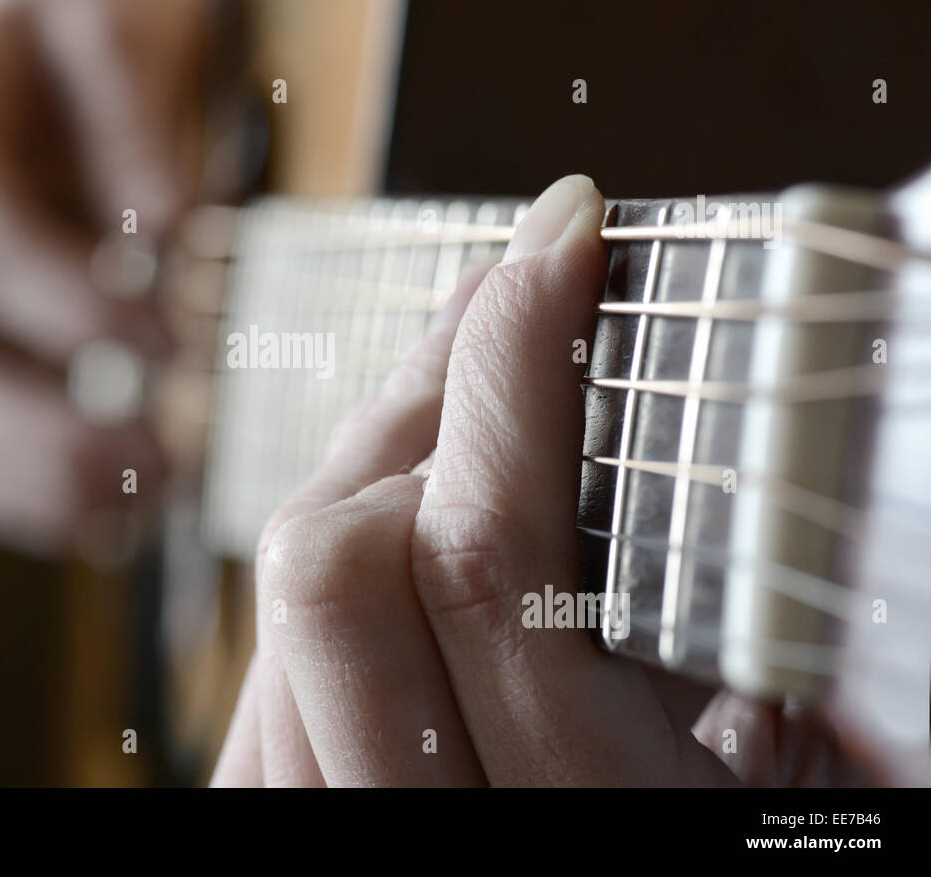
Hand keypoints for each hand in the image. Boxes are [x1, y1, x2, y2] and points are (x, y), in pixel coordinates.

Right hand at [0, 0, 198, 555]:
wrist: (14, 46)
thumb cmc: (68, 34)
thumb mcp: (111, 27)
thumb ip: (134, 126)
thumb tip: (169, 234)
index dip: (79, 314)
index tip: (179, 348)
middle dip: (62, 432)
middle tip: (172, 460)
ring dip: (44, 487)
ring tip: (151, 499)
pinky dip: (24, 500)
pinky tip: (109, 513)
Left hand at [213, 175, 865, 785]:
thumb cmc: (704, 845)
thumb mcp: (772, 794)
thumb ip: (763, 670)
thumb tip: (793, 493)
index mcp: (573, 813)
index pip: (478, 547)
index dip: (512, 363)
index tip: (562, 239)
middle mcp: (401, 817)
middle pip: (333, 550)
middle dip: (432, 402)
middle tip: (520, 317)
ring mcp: (304, 805)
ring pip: (286, 573)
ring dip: (389, 450)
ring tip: (478, 396)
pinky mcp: (262, 793)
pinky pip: (272, 627)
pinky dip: (351, 529)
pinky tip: (420, 504)